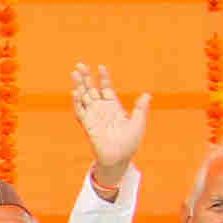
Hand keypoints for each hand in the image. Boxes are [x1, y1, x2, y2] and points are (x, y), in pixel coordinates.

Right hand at [68, 62, 146, 193]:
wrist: (120, 158)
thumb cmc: (130, 143)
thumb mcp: (138, 123)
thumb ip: (141, 108)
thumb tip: (147, 95)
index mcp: (113, 107)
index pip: (106, 88)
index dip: (104, 78)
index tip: (101, 67)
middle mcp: (101, 109)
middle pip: (91, 89)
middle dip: (86, 77)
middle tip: (80, 64)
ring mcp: (94, 116)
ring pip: (83, 97)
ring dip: (79, 85)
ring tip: (74, 73)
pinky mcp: (88, 125)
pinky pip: (81, 111)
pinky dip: (77, 102)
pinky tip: (75, 92)